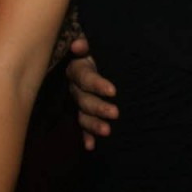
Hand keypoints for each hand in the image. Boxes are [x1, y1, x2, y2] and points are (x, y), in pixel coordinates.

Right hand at [65, 35, 118, 149]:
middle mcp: (75, 87)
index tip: (113, 91)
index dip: (98, 85)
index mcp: (79, 69)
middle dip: (99, 108)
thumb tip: (77, 45)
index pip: (86, 78)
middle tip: (116, 114)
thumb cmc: (101, 48)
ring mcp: (78, 101)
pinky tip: (91, 146)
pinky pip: (82, 126)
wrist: (101, 56)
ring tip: (107, 132)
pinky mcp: (83, 112)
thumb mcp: (96, 44)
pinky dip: (86, 136)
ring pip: (82, 114)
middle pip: (84, 100)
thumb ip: (87, 44)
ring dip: (93, 125)